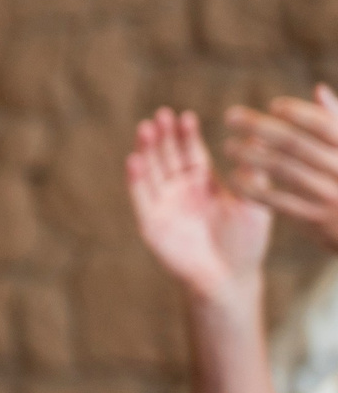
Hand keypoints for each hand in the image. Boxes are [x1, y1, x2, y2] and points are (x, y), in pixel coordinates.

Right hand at [128, 109, 270, 306]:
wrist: (228, 277)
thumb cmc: (245, 242)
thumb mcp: (254, 203)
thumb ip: (252, 173)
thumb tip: (257, 137)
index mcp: (203, 182)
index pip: (190, 152)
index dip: (186, 134)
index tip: (185, 116)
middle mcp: (180, 190)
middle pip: (167, 156)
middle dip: (163, 136)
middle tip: (161, 115)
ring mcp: (163, 205)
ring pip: (151, 171)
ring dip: (146, 150)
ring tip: (146, 128)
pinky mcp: (150, 222)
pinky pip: (140, 197)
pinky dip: (136, 178)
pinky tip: (134, 159)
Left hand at [229, 86, 337, 251]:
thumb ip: (336, 122)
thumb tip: (318, 89)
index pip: (324, 125)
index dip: (299, 112)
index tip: (273, 105)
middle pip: (295, 144)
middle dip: (260, 127)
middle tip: (231, 116)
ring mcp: (329, 195)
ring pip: (284, 171)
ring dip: (251, 156)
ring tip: (229, 146)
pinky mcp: (315, 219)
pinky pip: (279, 202)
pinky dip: (254, 189)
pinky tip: (234, 178)